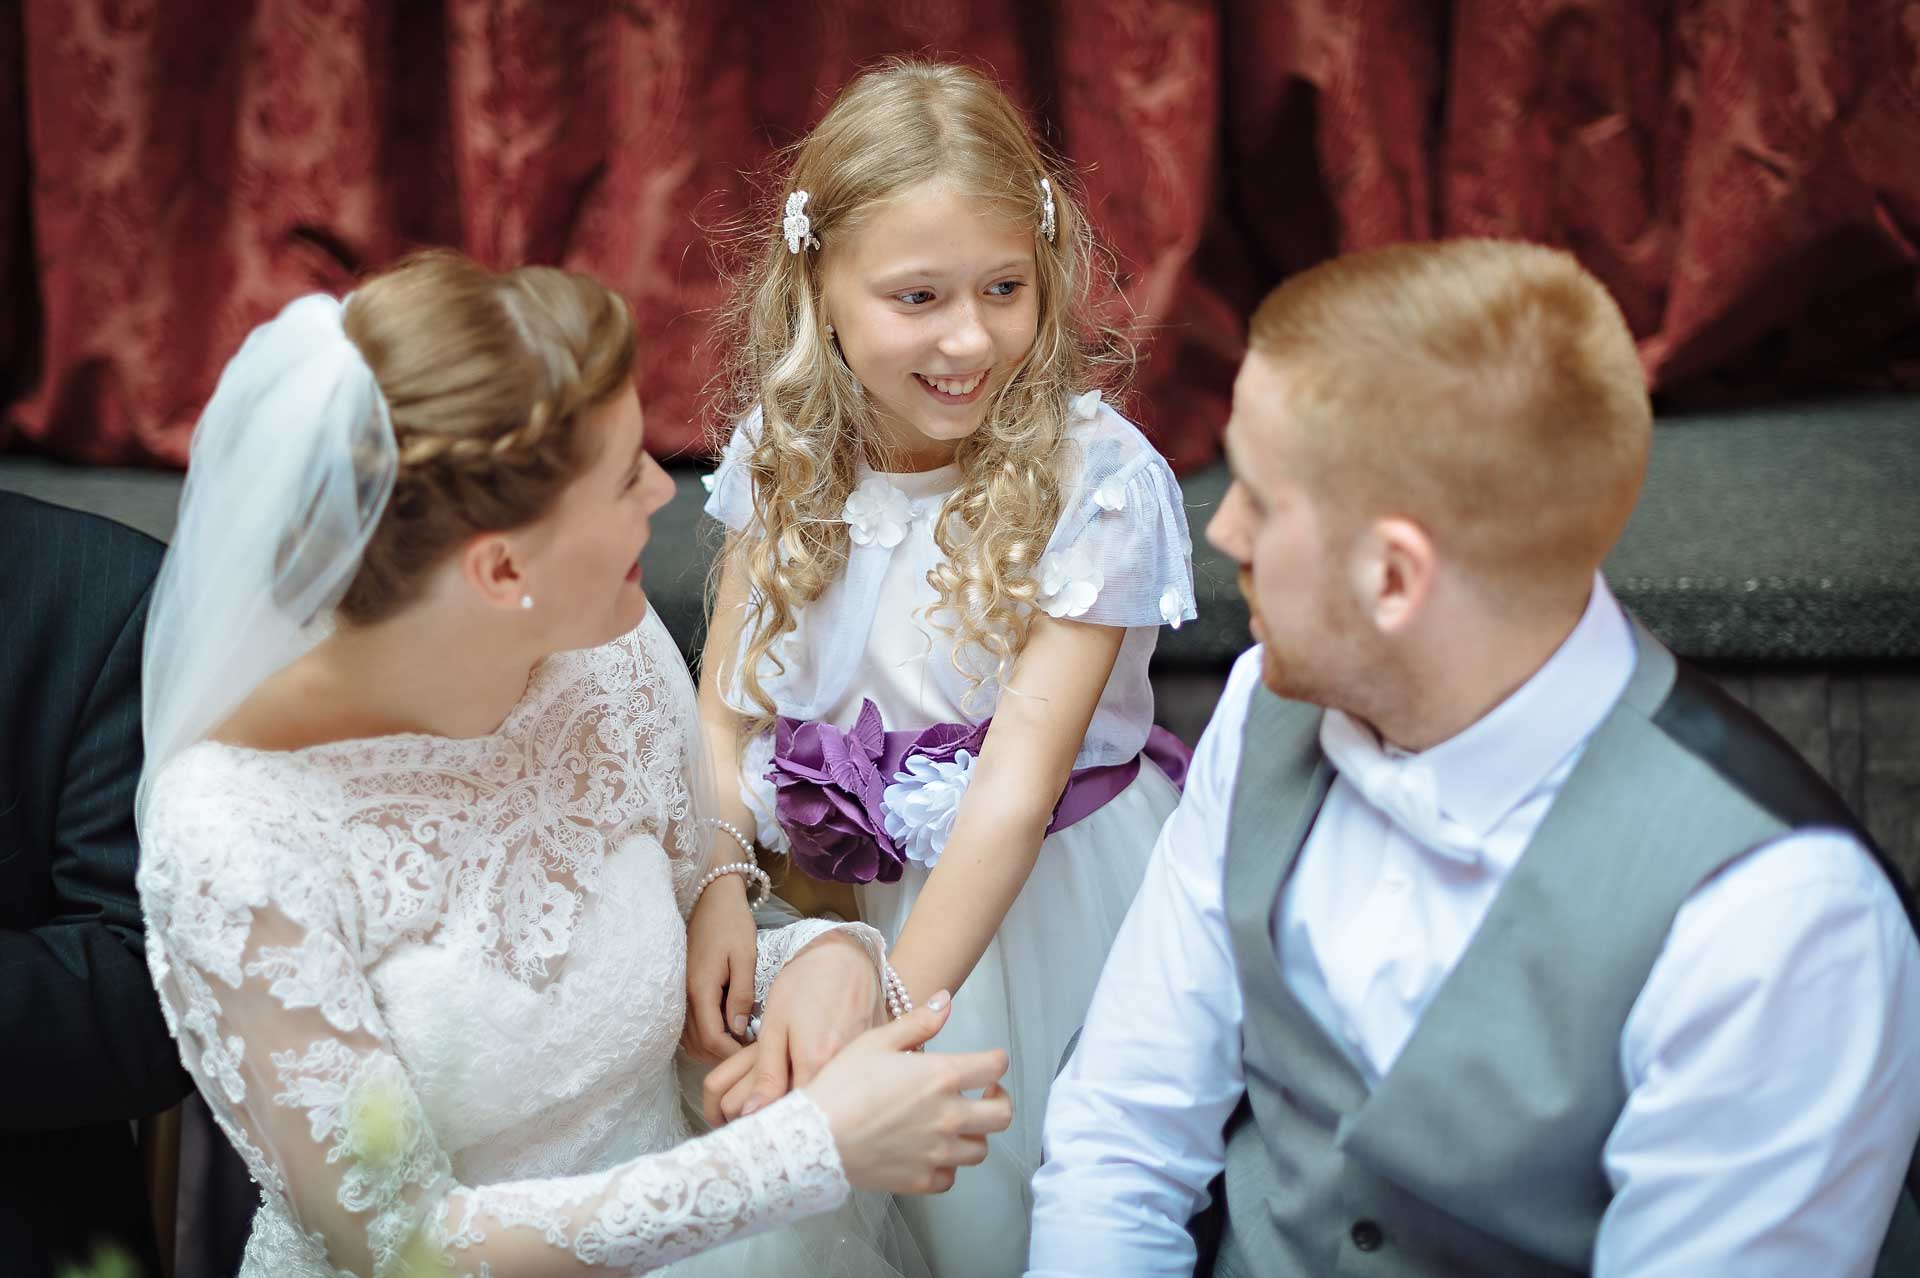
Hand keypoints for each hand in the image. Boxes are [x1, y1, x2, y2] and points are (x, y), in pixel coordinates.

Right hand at [682, 873, 757, 1063]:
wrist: (712, 898)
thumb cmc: (732, 924)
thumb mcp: (745, 957)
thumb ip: (741, 994)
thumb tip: (739, 1029)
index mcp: (700, 989)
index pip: (712, 1038)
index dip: (731, 1053)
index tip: (753, 1055)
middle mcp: (684, 995)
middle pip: (697, 1044)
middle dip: (722, 1055)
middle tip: (748, 1053)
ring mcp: (679, 992)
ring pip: (689, 1037)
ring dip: (712, 1047)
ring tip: (739, 1043)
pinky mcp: (681, 988)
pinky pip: (687, 1024)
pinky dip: (703, 1035)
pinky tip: (725, 1028)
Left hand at [699, 931, 879, 1123]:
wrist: (848, 957)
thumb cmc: (806, 984)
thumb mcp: (776, 1026)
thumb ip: (767, 1075)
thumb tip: (750, 1116)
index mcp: (815, 1067)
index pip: (786, 1116)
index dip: (764, 1118)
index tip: (746, 1115)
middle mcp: (844, 1076)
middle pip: (806, 1115)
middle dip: (781, 1113)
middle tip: (763, 1096)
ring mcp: (860, 1071)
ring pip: (824, 1105)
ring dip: (804, 1102)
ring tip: (792, 1076)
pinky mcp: (869, 1066)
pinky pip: (841, 1090)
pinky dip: (825, 1089)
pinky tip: (815, 1069)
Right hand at [803, 993, 1013, 1194]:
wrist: (813, 1138)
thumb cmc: (842, 1085)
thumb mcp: (877, 1041)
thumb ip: (918, 1022)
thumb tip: (946, 1001)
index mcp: (943, 1076)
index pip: (995, 1067)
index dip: (996, 1061)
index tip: (987, 1064)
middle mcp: (949, 1116)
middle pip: (1002, 1115)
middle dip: (998, 1100)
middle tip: (982, 1094)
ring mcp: (938, 1153)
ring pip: (980, 1150)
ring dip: (974, 1134)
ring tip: (955, 1124)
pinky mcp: (922, 1180)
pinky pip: (951, 1177)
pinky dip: (947, 1165)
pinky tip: (932, 1151)